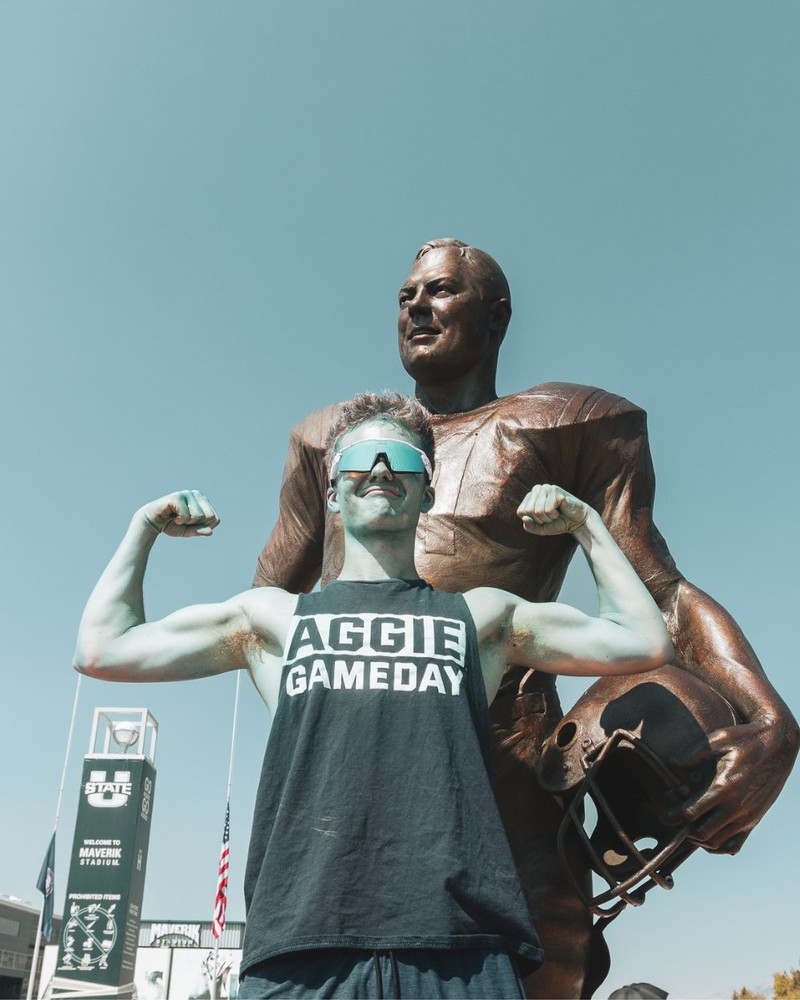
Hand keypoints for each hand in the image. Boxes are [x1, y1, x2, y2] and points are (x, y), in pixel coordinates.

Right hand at [138, 490, 219, 537]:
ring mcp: (187, 493)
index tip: (190, 523)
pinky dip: (179, 520)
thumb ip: (199, 531)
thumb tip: (210, 532)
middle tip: (183, 520)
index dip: (203, 527)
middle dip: (196, 524)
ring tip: (177, 517)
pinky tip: (172, 516)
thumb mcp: (188, 531)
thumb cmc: (171, 524)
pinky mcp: (177, 496)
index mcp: (203, 501)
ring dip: (186, 522)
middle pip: (209, 517)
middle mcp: (197, 494)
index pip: (215, 519)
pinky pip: (186, 516)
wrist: (152, 521)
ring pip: (199, 516)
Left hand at [517, 484, 589, 535]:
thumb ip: (530, 527)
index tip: (543, 519)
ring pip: (538, 511)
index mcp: (530, 496)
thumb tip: (524, 519)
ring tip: (556, 513)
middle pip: (529, 511)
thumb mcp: (541, 529)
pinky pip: (548, 509)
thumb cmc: (558, 523)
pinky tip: (561, 510)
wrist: (577, 522)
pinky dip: (554, 514)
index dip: (532, 520)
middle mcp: (537, 489)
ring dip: (548, 518)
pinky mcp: (556, 490)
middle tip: (551, 516)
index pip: (521, 511)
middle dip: (540, 519)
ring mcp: (546, 488)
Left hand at [660, 718, 796, 853]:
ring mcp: (747, 816)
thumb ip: (694, 752)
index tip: (663, 815)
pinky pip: (735, 844)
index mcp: (724, 787)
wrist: (779, 745)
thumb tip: (671, 763)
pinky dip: (719, 845)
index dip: (673, 816)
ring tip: (688, 828)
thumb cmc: (745, 738)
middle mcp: (737, 807)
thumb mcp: (719, 739)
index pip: (691, 812)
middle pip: (702, 833)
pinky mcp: (755, 819)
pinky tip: (708, 833)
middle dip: (684, 830)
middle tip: (673, 822)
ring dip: (699, 840)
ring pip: (717, 843)